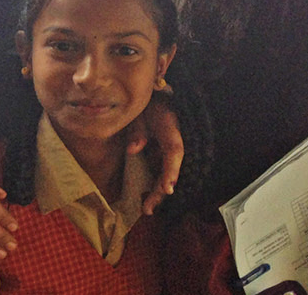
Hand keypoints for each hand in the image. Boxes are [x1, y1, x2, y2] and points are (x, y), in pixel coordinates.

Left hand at [126, 95, 181, 214]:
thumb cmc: (148, 104)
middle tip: (147, 209)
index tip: (167, 189)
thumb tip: (133, 150)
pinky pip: (161, 171)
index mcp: (171, 130)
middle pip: (171, 171)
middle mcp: (175, 144)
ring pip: (167, 174)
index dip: (171, 171)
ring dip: (158, 192)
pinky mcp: (164, 154)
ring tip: (146, 209)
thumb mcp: (139, 112)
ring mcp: (171, 150)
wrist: (159, 98)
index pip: (174, 152)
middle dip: (161, 191)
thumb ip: (137, 130)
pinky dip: (155, 184)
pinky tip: (145, 197)